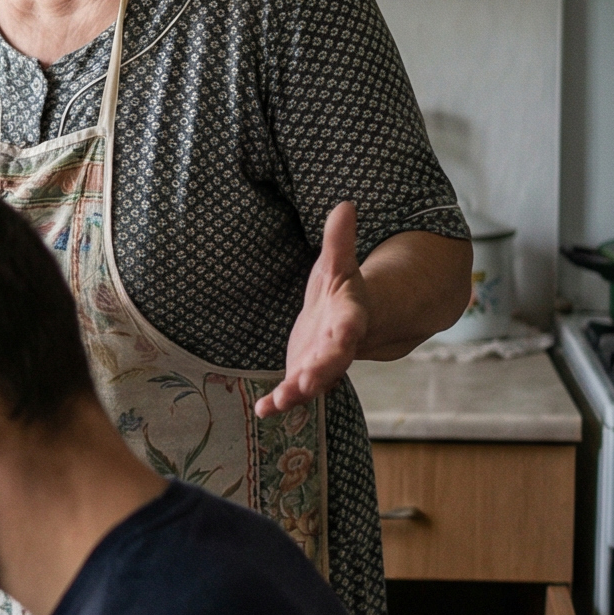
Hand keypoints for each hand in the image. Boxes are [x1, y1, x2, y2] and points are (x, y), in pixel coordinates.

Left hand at [258, 201, 366, 416]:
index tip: (347, 336)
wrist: (341, 320)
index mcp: (348, 317)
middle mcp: (337, 346)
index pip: (351, 324)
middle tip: (310, 382)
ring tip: (277, 403)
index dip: (348, 331)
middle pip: (333, 360)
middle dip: (322, 371)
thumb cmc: (339, 291)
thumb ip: (340, 240)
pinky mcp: (302, 375)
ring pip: (311, 382)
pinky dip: (279, 402)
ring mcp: (320, 364)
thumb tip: (346, 203)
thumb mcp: (337, 264)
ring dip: (296, 393)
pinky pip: (292, 392)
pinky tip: (262, 410)